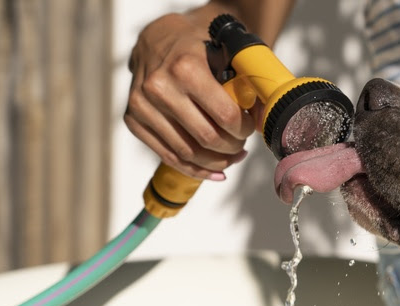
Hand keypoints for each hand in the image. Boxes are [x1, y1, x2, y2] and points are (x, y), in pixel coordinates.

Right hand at [124, 12, 258, 179]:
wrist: (157, 39)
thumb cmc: (197, 47)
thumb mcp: (226, 52)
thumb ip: (247, 81)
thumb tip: (266, 116)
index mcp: (185, 68)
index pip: (225, 116)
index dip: (244, 129)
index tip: (250, 128)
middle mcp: (159, 87)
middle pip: (207, 138)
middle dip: (232, 147)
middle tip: (242, 146)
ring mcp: (142, 106)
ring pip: (188, 153)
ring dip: (216, 162)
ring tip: (232, 158)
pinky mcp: (133, 121)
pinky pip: (169, 157)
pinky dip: (195, 170)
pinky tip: (215, 171)